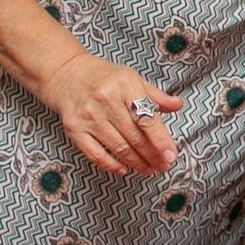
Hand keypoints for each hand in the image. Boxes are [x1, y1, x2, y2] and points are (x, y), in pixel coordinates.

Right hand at [41, 52, 181, 174]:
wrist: (66, 75)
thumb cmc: (104, 78)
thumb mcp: (132, 79)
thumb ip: (155, 95)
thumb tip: (177, 105)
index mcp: (124, 85)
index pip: (147, 118)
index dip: (161, 140)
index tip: (171, 155)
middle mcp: (105, 100)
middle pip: (134, 136)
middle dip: (152, 155)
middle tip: (163, 165)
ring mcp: (88, 116)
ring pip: (118, 147)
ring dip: (137, 162)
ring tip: (149, 168)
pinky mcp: (74, 129)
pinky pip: (95, 153)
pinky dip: (111, 164)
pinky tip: (124, 169)